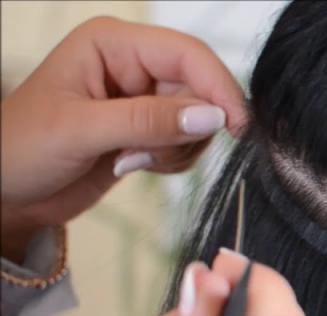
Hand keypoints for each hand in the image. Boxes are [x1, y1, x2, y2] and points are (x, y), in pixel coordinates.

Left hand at [0, 16, 246, 261]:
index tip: (237, 128)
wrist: (5, 193)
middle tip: (151, 156)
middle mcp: (133, 65)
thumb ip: (148, 122)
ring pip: (199, 120)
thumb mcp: (82, 131)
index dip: (218, 88)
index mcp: (113, 44)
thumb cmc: (22, 149)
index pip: (188, 55)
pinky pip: (187, 142)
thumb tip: (213, 117)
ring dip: (176, 150)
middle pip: (200, 89)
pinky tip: (132, 166)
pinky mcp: (147, 129)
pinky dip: (172, 161)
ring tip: (131, 161)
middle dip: (187, 129)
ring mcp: (143, 98)